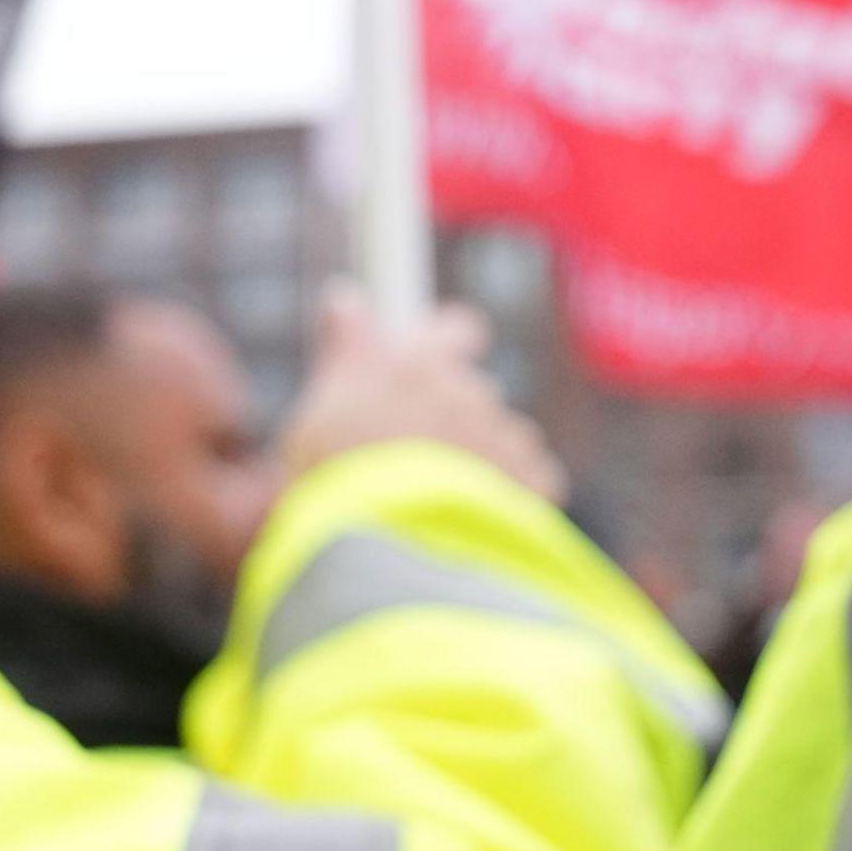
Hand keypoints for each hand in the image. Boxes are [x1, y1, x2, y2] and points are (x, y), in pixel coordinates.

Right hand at [277, 287, 568, 504]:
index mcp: (416, 364)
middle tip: (414, 462)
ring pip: (502, 437)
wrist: (388, 549)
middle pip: (473, 393)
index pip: (457, 328)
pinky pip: (533, 478)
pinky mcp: (534, 480)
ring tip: (441, 505)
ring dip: (483, 460)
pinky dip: (514, 497)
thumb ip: (346, 356)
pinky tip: (476, 524)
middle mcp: (468, 391)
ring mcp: (505, 435)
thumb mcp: (316, 417)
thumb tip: (346, 301)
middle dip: (454, 420)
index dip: (450, 344)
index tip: (433, 365)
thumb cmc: (337, 485)